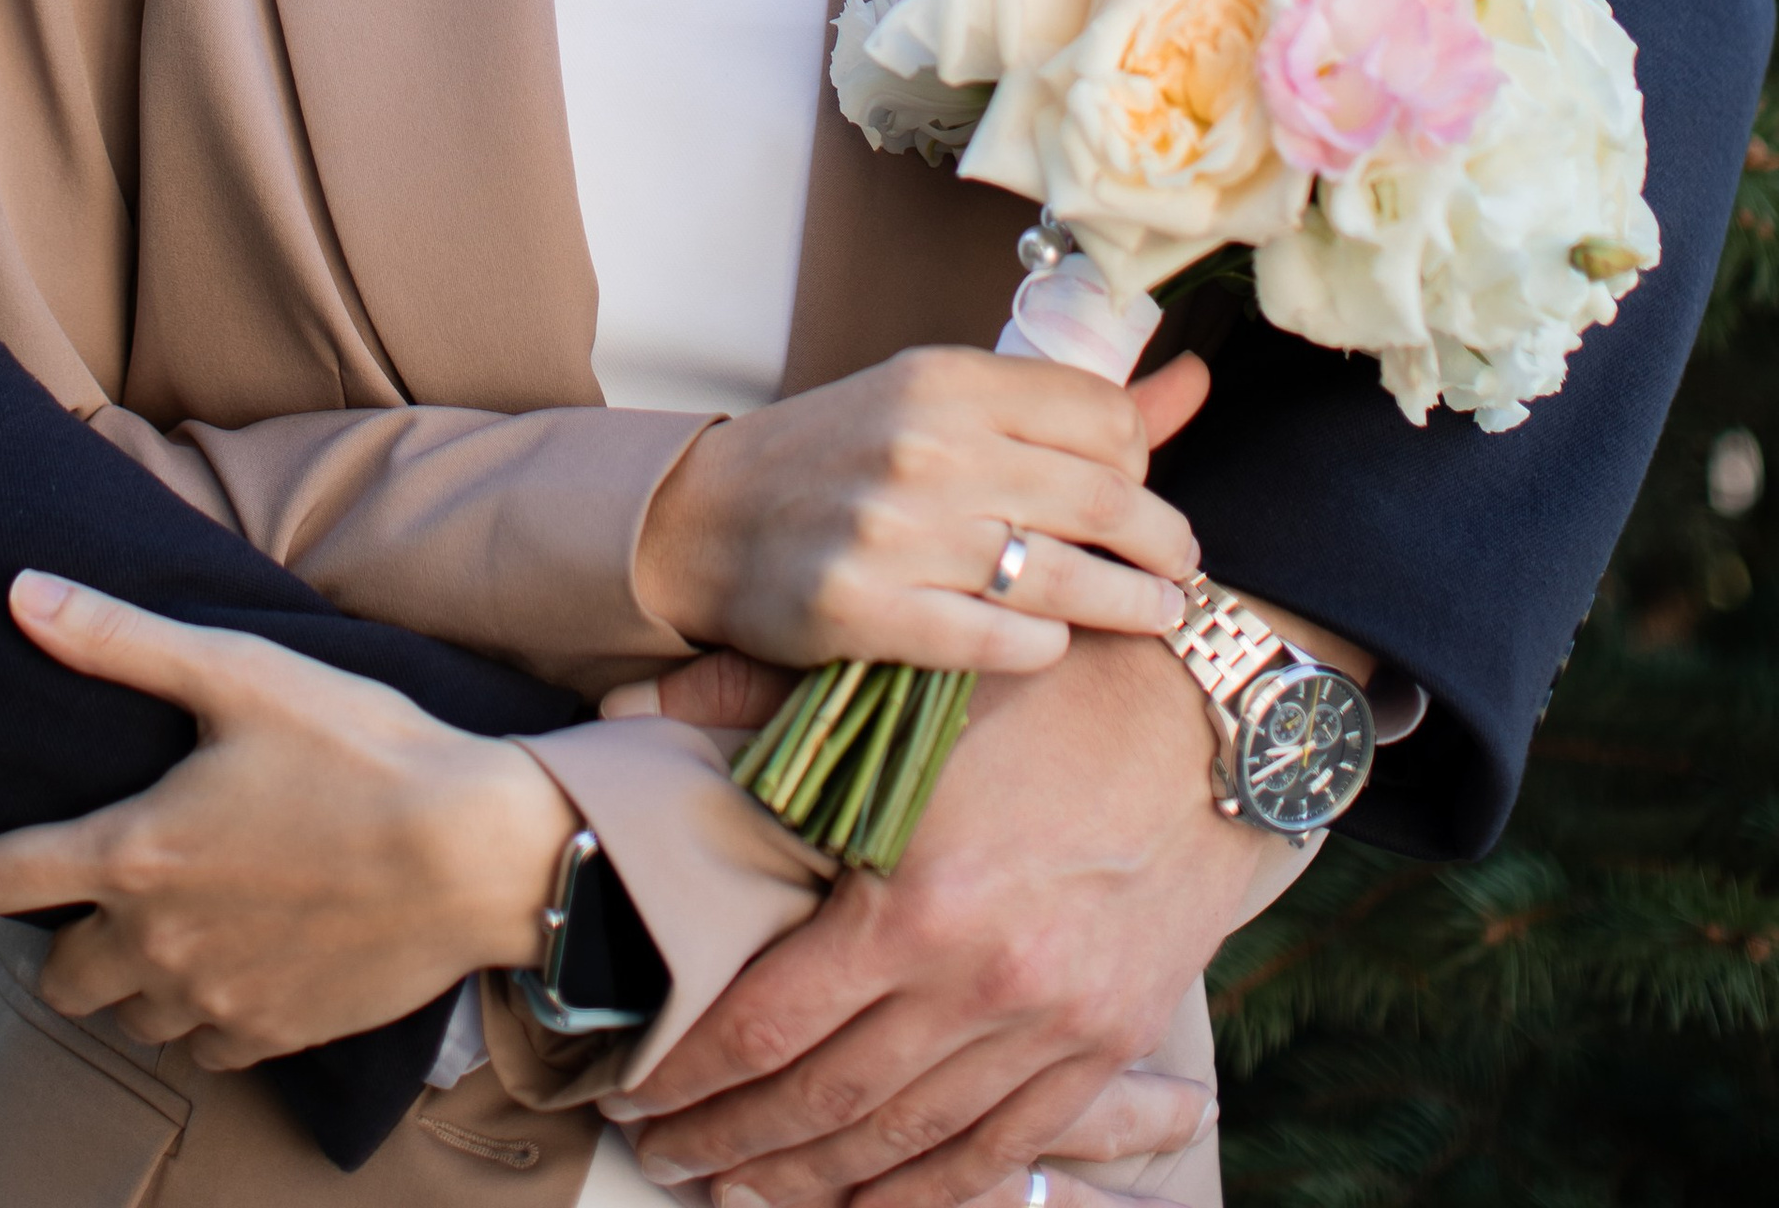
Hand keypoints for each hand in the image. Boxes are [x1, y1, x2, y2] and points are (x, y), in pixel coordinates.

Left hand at [0, 571, 575, 1068]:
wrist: (474, 855)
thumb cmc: (360, 751)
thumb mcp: (237, 672)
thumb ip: (119, 642)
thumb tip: (21, 595)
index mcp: (135, 852)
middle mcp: (158, 942)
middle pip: (64, 974)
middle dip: (66, 941)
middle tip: (103, 895)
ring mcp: (215, 998)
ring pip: (132, 1015)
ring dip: (134, 979)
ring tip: (174, 925)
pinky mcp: (274, 1034)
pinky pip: (205, 1043)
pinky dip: (203, 1009)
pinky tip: (238, 961)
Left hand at [606, 626, 1287, 1204]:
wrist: (1207, 719)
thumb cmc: (1037, 682)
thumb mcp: (895, 678)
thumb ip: (752, 697)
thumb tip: (625, 711)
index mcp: (914, 897)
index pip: (766, 1020)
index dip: (688, 1069)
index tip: (628, 1087)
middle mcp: (979, 985)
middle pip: (822, 1102)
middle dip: (726, 1139)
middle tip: (655, 1153)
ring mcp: (1048, 1030)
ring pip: (903, 1144)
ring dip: (809, 1182)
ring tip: (733, 1188)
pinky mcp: (1101, 1047)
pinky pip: (998, 1152)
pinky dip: (924, 1191)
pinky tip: (864, 1202)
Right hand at [634, 352, 1207, 673]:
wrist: (708, 518)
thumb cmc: (840, 453)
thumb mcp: (939, 400)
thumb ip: (1067, 403)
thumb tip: (1196, 381)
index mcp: (946, 380)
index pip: (1102, 414)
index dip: (1142, 454)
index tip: (1140, 483)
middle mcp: (926, 447)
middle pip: (1104, 497)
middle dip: (1164, 542)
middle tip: (1179, 564)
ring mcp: (897, 533)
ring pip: (1066, 578)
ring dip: (1133, 604)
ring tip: (1155, 611)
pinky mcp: (870, 613)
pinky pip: (1004, 641)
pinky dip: (1045, 646)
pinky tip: (1052, 640)